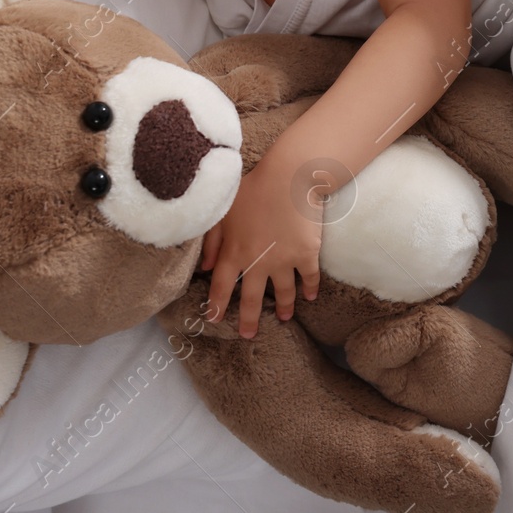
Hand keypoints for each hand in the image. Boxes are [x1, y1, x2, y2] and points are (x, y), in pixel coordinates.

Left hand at [199, 156, 323, 337]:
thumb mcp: (224, 212)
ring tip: (283, 318)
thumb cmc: (253, 188)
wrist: (290, 177)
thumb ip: (211, 241)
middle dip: (248, 320)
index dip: (216, 305)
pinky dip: (309, 290)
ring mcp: (284, 261)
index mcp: (234, 252)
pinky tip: (309, 297)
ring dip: (282, 308)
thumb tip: (203, 268)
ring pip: (282, 293)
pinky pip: (308, 279)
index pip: (221, 286)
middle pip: (250, 299)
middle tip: (248, 335)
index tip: (214, 319)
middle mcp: (257, 262)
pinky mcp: (306, 255)